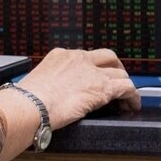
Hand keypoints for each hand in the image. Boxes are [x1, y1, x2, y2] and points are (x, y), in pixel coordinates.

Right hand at [16, 48, 141, 129]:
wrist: (30, 105)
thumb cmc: (27, 99)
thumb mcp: (37, 81)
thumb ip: (51, 82)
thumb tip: (53, 93)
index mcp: (60, 55)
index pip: (85, 57)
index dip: (93, 67)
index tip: (94, 77)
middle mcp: (78, 59)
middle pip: (108, 57)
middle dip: (116, 68)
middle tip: (117, 81)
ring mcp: (92, 72)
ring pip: (120, 74)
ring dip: (125, 85)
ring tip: (125, 99)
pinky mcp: (103, 88)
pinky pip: (128, 88)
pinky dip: (133, 97)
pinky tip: (132, 105)